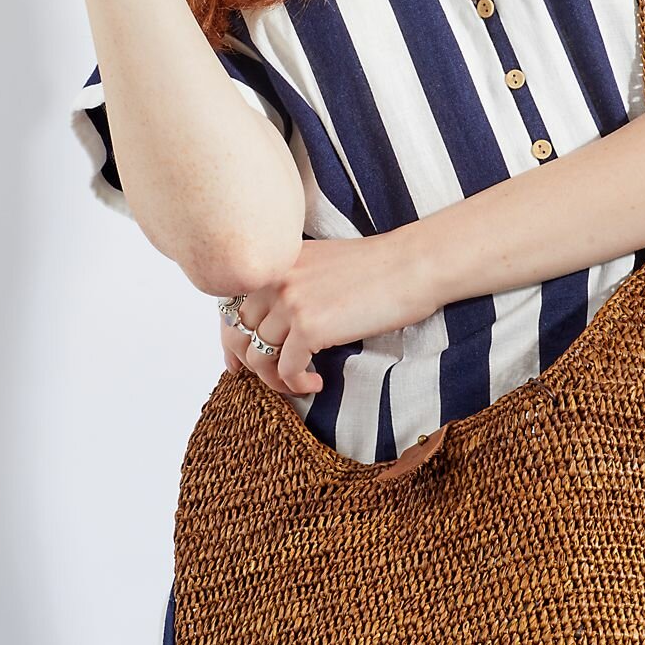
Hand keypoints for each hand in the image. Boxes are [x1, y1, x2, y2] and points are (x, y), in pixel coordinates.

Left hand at [217, 225, 442, 396]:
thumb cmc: (381, 267)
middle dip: (247, 363)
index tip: (236, 360)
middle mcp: (276, 278)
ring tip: (298, 384)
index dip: (230, 337)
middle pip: (238, 332)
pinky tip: (316, 383)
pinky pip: (286, 369)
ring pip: (258, 355)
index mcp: (279, 261)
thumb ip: (295, 284)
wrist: (413, 265)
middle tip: (263, 380)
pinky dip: (297, 384)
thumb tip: (278, 323)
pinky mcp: (309, 327)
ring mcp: (290, 302)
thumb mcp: (323, 263)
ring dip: (275, 379)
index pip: (233, 303)